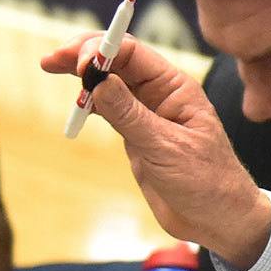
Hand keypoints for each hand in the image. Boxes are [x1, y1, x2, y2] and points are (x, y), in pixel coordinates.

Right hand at [38, 34, 270, 266]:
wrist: (219, 220)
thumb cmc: (207, 182)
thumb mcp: (166, 148)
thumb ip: (131, 116)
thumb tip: (99, 80)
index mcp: (177, 89)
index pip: (134, 53)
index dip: (102, 50)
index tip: (79, 64)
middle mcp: (162, 95)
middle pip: (117, 61)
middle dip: (84, 54)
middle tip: (51, 60)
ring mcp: (147, 114)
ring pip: (109, 83)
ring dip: (82, 75)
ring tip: (51, 66)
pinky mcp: (137, 134)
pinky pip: (108, 108)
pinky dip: (89, 102)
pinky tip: (75, 102)